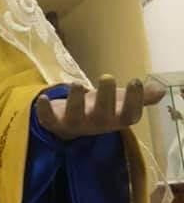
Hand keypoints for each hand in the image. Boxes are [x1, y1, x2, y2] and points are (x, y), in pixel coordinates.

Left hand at [34, 75, 165, 140]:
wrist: (70, 122)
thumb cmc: (100, 108)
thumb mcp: (119, 101)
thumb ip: (139, 97)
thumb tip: (160, 90)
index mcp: (114, 119)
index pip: (128, 116)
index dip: (133, 101)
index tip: (135, 81)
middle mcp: (96, 125)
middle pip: (102, 116)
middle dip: (105, 97)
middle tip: (106, 77)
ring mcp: (74, 125)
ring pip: (75, 117)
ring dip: (75, 101)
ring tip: (77, 83)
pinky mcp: (53, 123)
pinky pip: (47, 120)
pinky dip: (44, 111)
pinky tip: (42, 97)